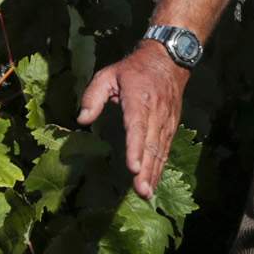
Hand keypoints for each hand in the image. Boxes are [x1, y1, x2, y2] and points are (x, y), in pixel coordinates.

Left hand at [77, 42, 189, 199]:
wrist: (169, 60)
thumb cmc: (134, 69)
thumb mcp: (108, 74)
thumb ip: (93, 96)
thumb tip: (82, 119)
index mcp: (138, 99)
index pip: (138, 127)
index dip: (136, 148)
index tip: (133, 167)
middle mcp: (155, 113)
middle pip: (151, 145)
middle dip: (146, 170)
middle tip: (141, 190)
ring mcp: (166, 121)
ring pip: (160, 151)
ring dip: (153, 173)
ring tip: (146, 193)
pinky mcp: (171, 127)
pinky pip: (165, 150)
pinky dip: (160, 168)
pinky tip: (152, 183)